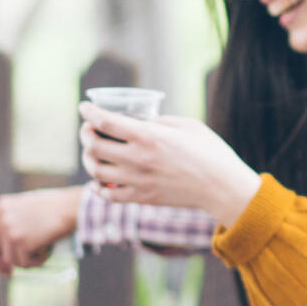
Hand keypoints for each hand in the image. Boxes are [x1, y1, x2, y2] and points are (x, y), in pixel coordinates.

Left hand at [0, 186, 80, 274]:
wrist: (71, 207)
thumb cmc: (53, 208)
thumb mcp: (24, 207)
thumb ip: (8, 220)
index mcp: (0, 207)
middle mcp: (1, 218)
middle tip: (5, 273)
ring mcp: (10, 230)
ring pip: (8, 259)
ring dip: (22, 263)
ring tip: (38, 254)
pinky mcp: (22, 241)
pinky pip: (23, 262)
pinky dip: (34, 262)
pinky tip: (44, 253)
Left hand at [80, 105, 262, 224]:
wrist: (222, 187)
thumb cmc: (210, 152)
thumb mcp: (187, 125)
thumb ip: (160, 122)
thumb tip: (142, 123)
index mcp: (149, 136)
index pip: (105, 122)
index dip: (89, 112)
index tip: (84, 107)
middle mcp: (138, 159)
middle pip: (94, 146)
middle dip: (85, 134)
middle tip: (88, 129)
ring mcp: (138, 181)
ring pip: (96, 171)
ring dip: (88, 159)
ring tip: (92, 153)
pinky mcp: (142, 198)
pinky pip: (109, 195)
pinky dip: (98, 187)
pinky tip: (98, 181)